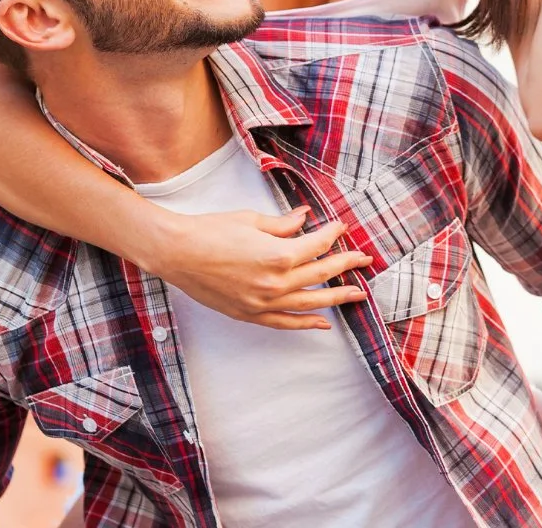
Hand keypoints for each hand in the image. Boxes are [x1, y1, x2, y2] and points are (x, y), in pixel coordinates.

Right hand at [144, 207, 372, 329]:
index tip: (342, 226)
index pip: (317, 246)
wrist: (177, 253)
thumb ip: (282, 224)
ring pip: (310, 303)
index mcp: (278, 255)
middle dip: (346, 265)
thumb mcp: (250, 220)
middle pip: (321, 275)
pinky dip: (306, 323)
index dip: (333, 234)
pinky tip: (323, 322)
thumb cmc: (211, 231)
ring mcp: (263, 302)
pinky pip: (285, 322)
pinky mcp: (250, 314)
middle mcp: (275, 283)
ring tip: (357, 294)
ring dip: (336, 297)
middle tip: (364, 260)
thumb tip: (305, 219)